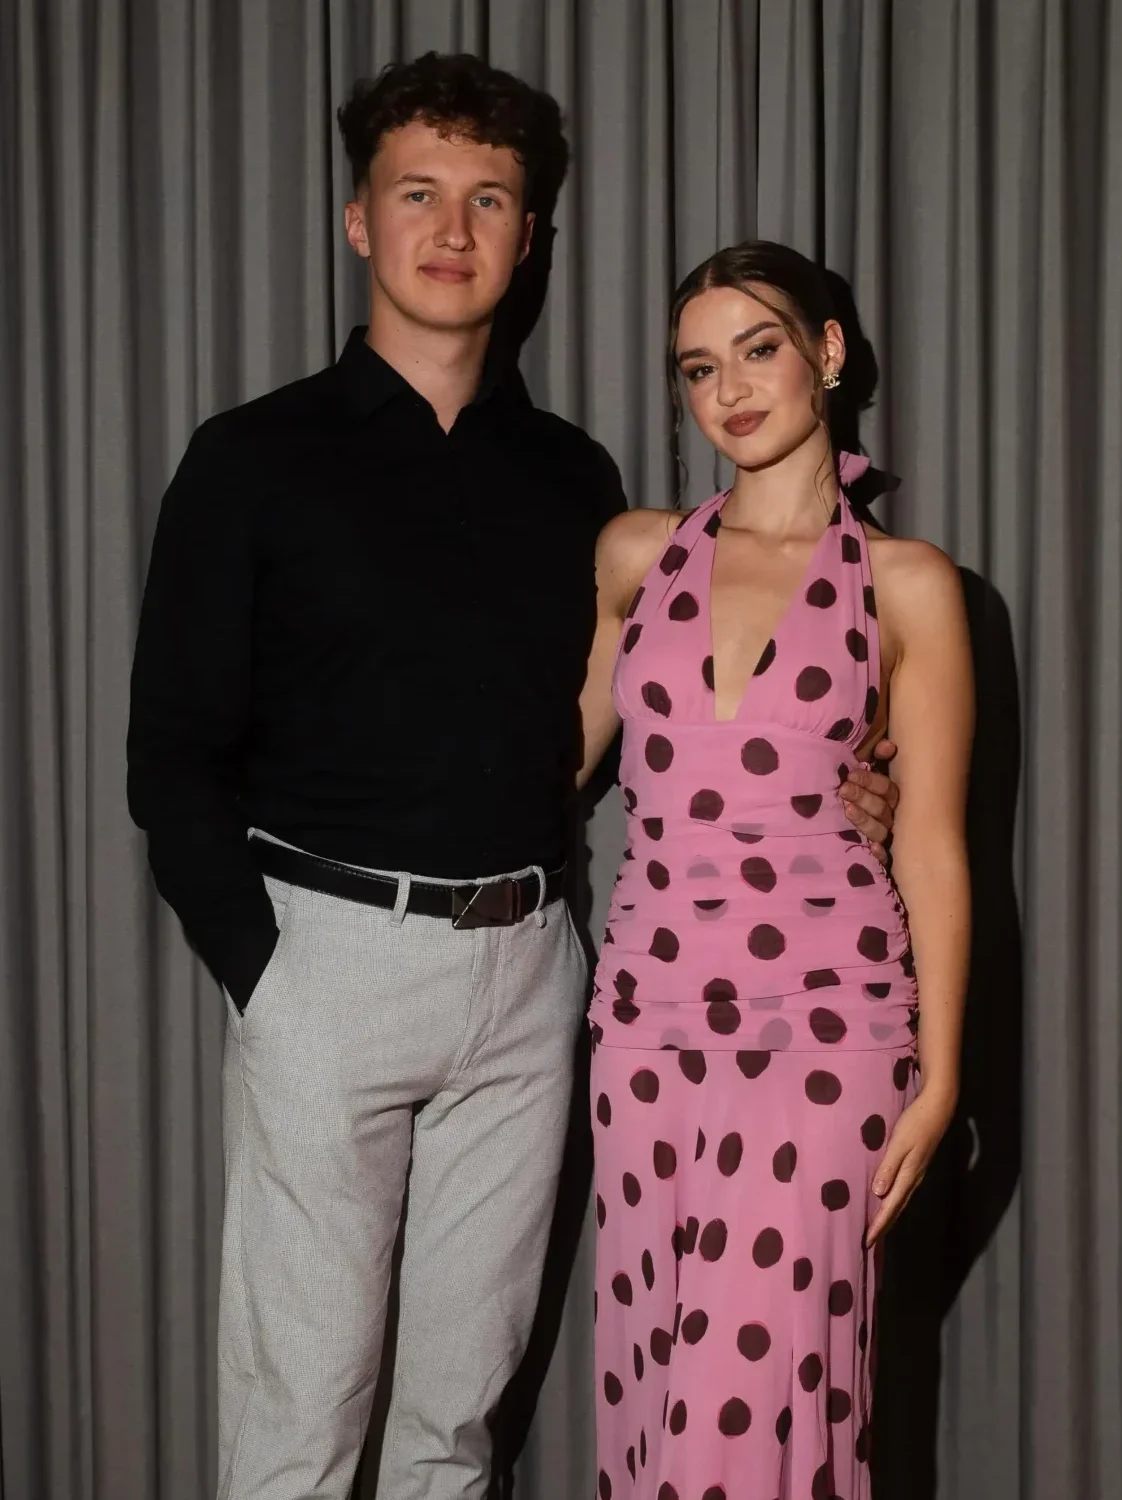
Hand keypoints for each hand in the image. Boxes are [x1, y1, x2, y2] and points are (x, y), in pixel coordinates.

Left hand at [839, 738, 897, 863]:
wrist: (849, 816)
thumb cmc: (857, 790)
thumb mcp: (863, 771)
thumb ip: (875, 757)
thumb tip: (887, 745)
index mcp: (889, 796)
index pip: (886, 788)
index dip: (870, 780)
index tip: (849, 774)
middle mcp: (890, 815)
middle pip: (882, 808)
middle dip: (863, 797)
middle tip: (843, 789)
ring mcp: (886, 835)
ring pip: (881, 830)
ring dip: (866, 820)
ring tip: (848, 810)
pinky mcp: (881, 855)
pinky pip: (885, 856)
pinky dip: (880, 853)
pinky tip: (870, 848)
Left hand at [865, 1081, 955, 1245]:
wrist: (937, 1109)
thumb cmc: (915, 1123)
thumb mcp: (899, 1144)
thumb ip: (888, 1167)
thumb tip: (878, 1193)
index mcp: (908, 1176)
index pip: (890, 1206)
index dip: (879, 1225)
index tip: (867, 1241)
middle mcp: (913, 1179)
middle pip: (896, 1209)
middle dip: (883, 1227)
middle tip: (868, 1243)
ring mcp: (916, 1174)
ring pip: (900, 1202)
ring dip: (888, 1217)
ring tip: (876, 1229)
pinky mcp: (916, 1166)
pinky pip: (902, 1192)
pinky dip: (892, 1203)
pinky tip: (886, 1202)